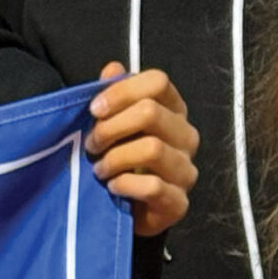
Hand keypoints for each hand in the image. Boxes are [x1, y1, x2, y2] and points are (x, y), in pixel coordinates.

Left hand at [84, 62, 199, 237]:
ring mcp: (186, 170)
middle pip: (151, 112)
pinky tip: (113, 187)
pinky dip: (126, 184)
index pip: (158, 82)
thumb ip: (113, 95)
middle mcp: (186, 137)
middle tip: (91, 144)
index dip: (122, 91)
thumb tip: (112, 68)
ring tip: (99, 169)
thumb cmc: (120, 160)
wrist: (125, 210)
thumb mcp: (111, 124)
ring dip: (115, 158)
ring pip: (152, 148)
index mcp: (173, 110)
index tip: (94, 109)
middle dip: (111, 127)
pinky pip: (154, 187)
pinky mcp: (179, 202)